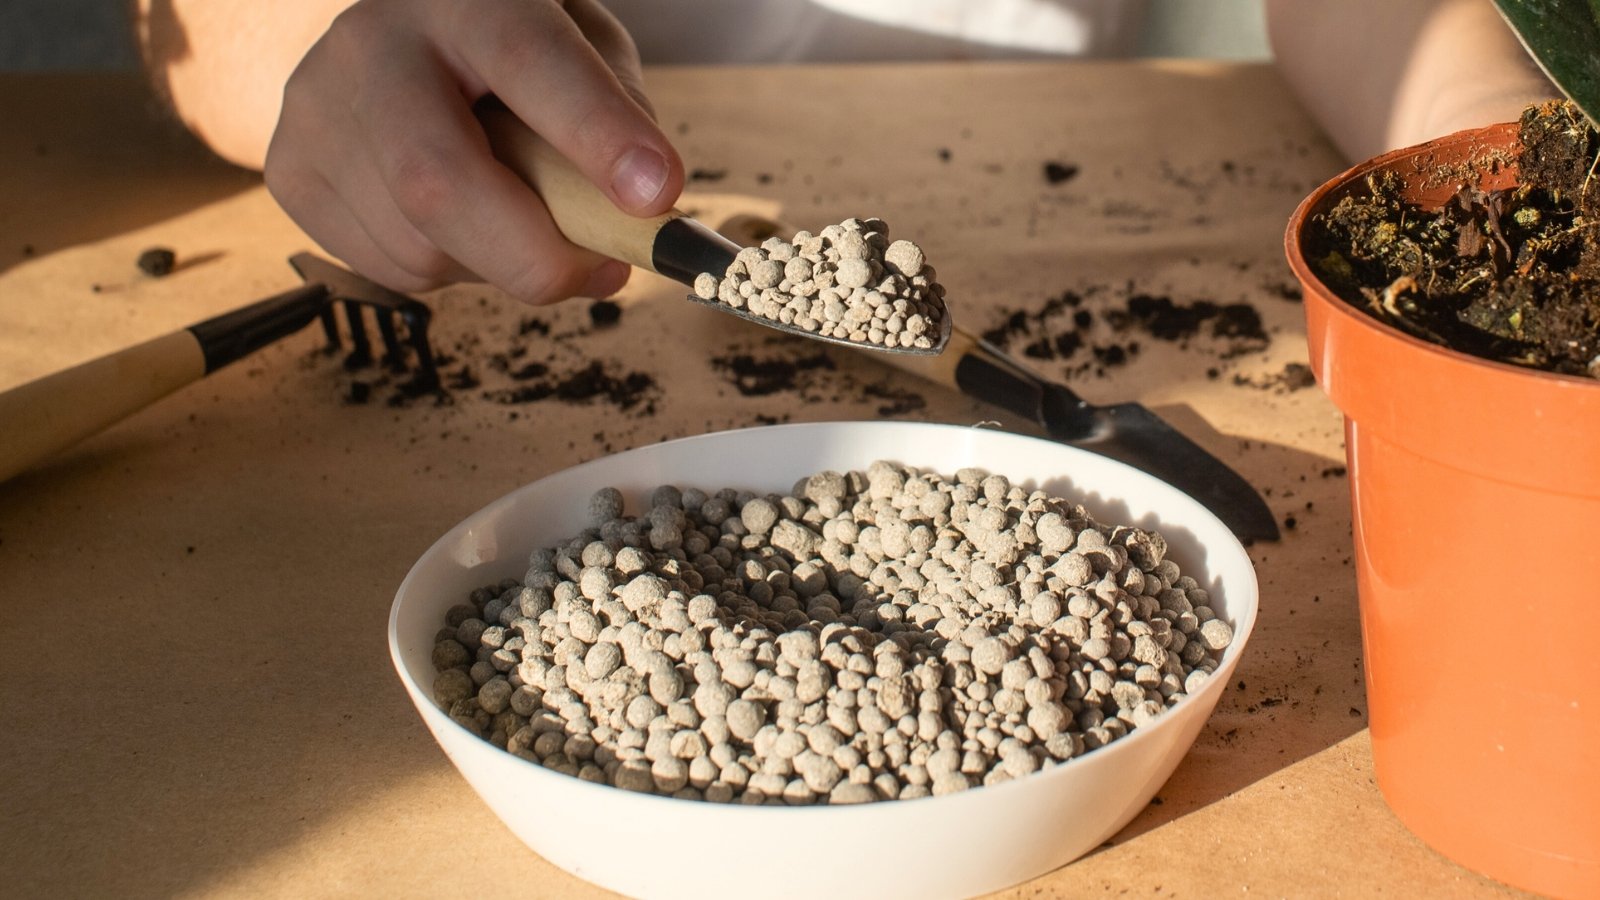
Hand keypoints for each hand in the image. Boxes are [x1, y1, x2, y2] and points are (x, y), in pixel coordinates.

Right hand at [264, 0, 683, 303]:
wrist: (392, 38)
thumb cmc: (506, 50)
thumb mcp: (581, 45)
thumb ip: (616, 114)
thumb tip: (632, 213)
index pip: (530, 60)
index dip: (595, 134)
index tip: (656, 194)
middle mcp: (372, 44)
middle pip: (436, 182)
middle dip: (532, 255)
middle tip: (600, 271)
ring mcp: (317, 109)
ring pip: (418, 246)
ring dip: (497, 266)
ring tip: (514, 216)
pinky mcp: (291, 172)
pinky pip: (389, 267)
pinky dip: (449, 268)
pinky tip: (454, 218)